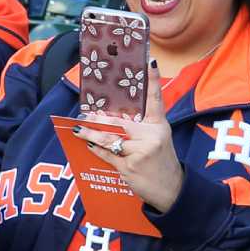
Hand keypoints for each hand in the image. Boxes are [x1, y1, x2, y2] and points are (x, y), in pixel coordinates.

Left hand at [73, 65, 185, 211]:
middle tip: (87, 114)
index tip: (150, 62)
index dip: (153, 80)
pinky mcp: (130, 167)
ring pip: (110, 139)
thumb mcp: (158, 138)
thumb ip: (141, 126)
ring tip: (78, 128)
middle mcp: (152, 136)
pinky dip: (96, 149)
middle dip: (101, 119)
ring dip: (91, 133)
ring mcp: (141, 152)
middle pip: (121, 122)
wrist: (170, 188)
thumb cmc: (160, 160)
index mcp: (159, 125)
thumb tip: (112, 115)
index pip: (156, 99)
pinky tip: (88, 144)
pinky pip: (108, 155)